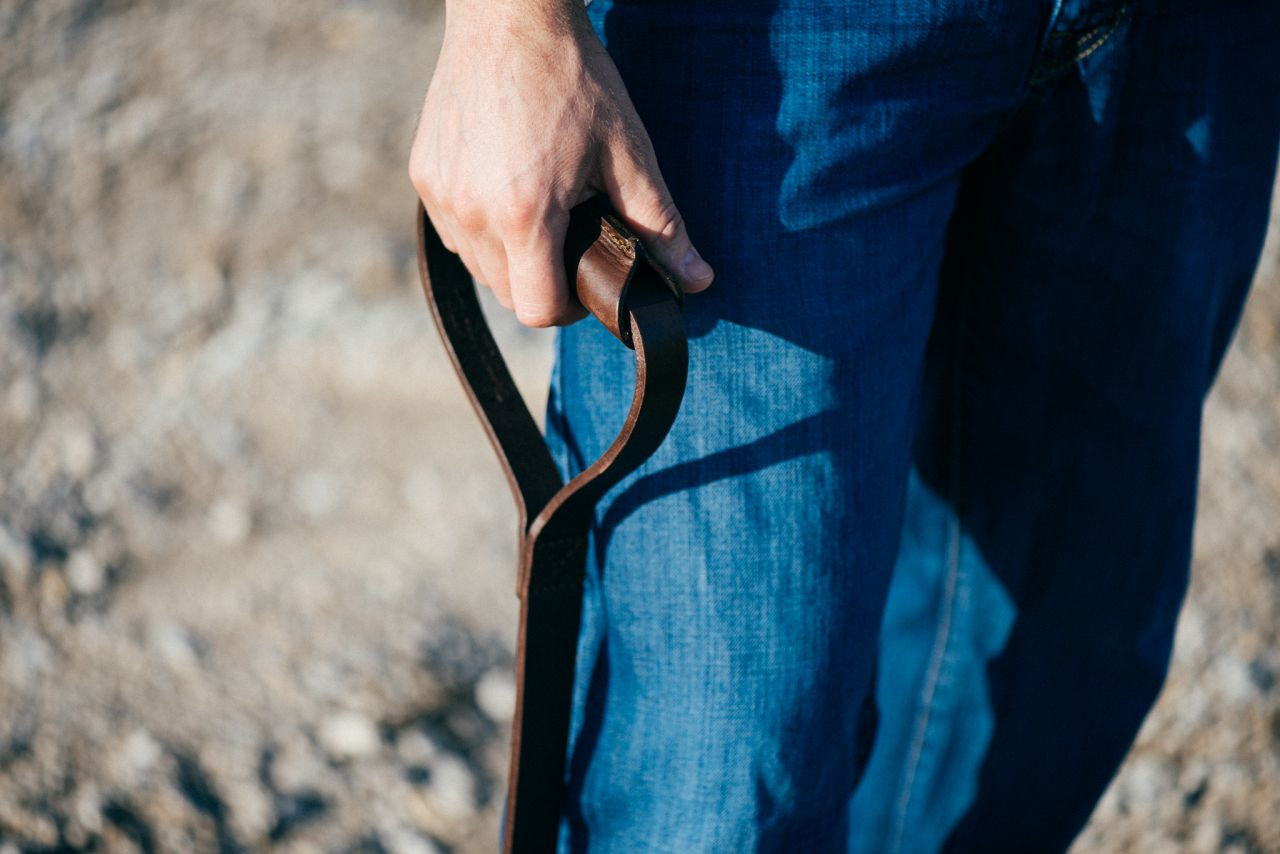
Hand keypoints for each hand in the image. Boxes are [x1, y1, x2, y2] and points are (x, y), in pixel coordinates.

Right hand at [408, 0, 712, 327]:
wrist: (509, 15)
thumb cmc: (572, 79)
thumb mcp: (628, 154)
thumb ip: (661, 227)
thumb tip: (697, 282)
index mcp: (524, 213)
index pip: (537, 310)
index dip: (570, 308)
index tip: (588, 279)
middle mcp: (472, 211)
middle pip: (508, 295)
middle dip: (544, 283)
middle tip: (574, 239)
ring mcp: (442, 195)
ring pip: (478, 269)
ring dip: (512, 260)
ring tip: (543, 213)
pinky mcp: (424, 176)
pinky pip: (455, 233)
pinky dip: (483, 230)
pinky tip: (509, 192)